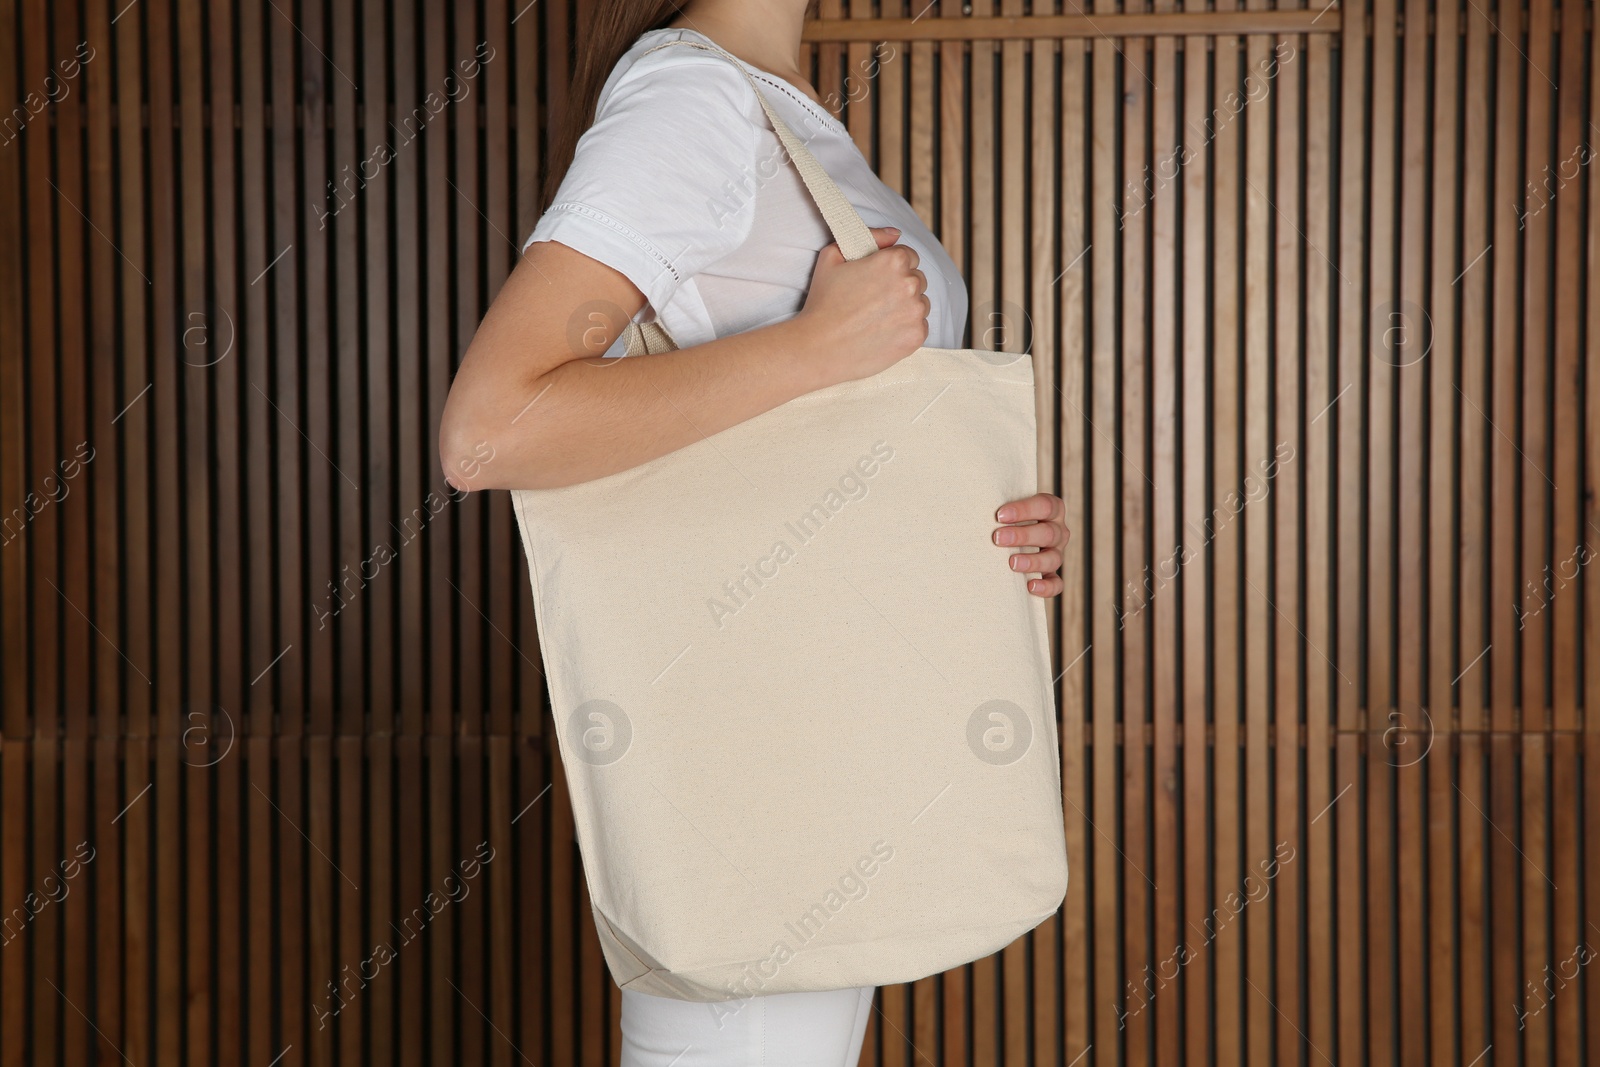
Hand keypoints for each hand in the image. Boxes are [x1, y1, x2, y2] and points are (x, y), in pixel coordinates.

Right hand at [792, 226, 929, 388]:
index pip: (909, 256)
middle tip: (875, 301)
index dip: (891, 267)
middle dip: (900, 286)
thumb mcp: (833, 256)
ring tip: (878, 317)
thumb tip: (895, 234)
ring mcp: (915, 311)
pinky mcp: (916, 336)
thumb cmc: (823, 302)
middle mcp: (910, 283)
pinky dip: (907, 329)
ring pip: (921, 303)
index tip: (877, 280)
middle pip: (917, 279)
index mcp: (894, 260)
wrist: (820, 347)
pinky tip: (883, 331)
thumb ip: (869, 237)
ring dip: (906, 307)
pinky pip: (921, 326)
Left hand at [993, 493, 1067, 596]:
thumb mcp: (1006, 506)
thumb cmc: (1004, 517)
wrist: (1008, 538)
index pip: (1045, 506)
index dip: (1024, 510)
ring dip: (1032, 561)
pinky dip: (1046, 587)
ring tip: (1011, 563)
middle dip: (1022, 536)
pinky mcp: (1052, 575)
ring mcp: (1056, 554)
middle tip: (998, 538)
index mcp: (1052, 510)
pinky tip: (1030, 586)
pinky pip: (1056, 584)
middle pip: (1048, 533)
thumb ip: (997, 499)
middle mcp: (1057, 532)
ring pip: (1053, 558)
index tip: (1000, 515)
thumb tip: (971, 492)